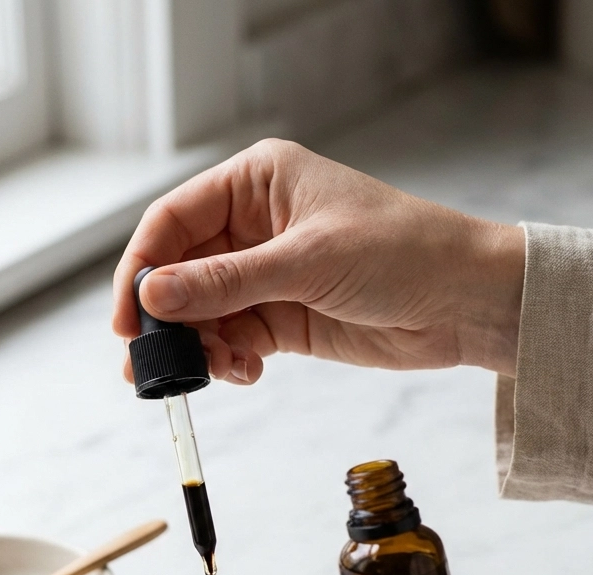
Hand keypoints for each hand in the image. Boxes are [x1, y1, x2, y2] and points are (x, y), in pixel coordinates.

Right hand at [113, 139, 524, 384]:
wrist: (465, 302)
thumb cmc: (402, 253)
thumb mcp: (307, 262)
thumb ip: (226, 282)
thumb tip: (153, 296)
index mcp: (257, 183)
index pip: (174, 222)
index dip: (143, 268)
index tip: (128, 318)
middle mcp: (255, 226)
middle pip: (181, 272)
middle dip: (166, 319)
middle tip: (152, 364)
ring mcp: (268, 275)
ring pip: (204, 313)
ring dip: (200, 347)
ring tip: (214, 371)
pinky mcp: (285, 319)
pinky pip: (236, 341)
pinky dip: (231, 361)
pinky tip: (247, 372)